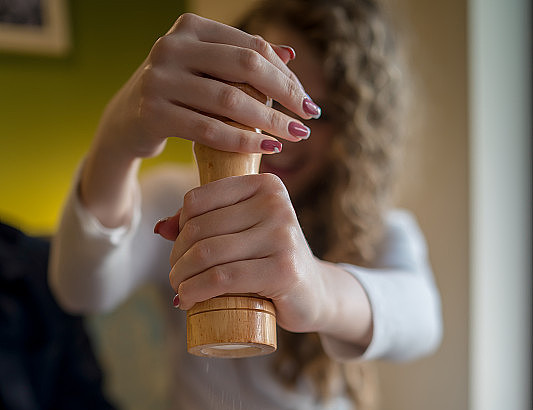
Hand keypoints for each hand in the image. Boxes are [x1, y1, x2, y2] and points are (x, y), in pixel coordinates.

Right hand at [96, 13, 317, 161]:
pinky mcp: (154, 113)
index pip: (252, 46)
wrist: (126, 123)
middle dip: (284, 94)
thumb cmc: (176, 95)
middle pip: (245, 66)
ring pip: (229, 101)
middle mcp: (172, 46)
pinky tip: (267, 148)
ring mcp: (160, 79)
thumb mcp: (205, 70)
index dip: (285, 74)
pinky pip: (210, 130)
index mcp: (190, 28)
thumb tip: (289, 52)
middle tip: (309, 117)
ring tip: (294, 137)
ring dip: (269, 121)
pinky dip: (243, 140)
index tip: (308, 100)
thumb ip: (241, 59)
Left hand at [157, 173, 372, 346]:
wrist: (314, 294)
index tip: (180, 252)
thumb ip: (207, 222)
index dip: (179, 229)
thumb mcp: (244, 233)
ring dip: (181, 277)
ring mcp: (282, 236)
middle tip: (176, 278)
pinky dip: (196, 291)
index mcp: (264, 185)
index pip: (197, 201)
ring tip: (179, 290)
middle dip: (178, 258)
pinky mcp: (282, 270)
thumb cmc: (271, 260)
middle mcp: (276, 204)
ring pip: (207, 254)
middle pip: (199, 229)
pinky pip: (223, 277)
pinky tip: (186, 300)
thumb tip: (161, 228)